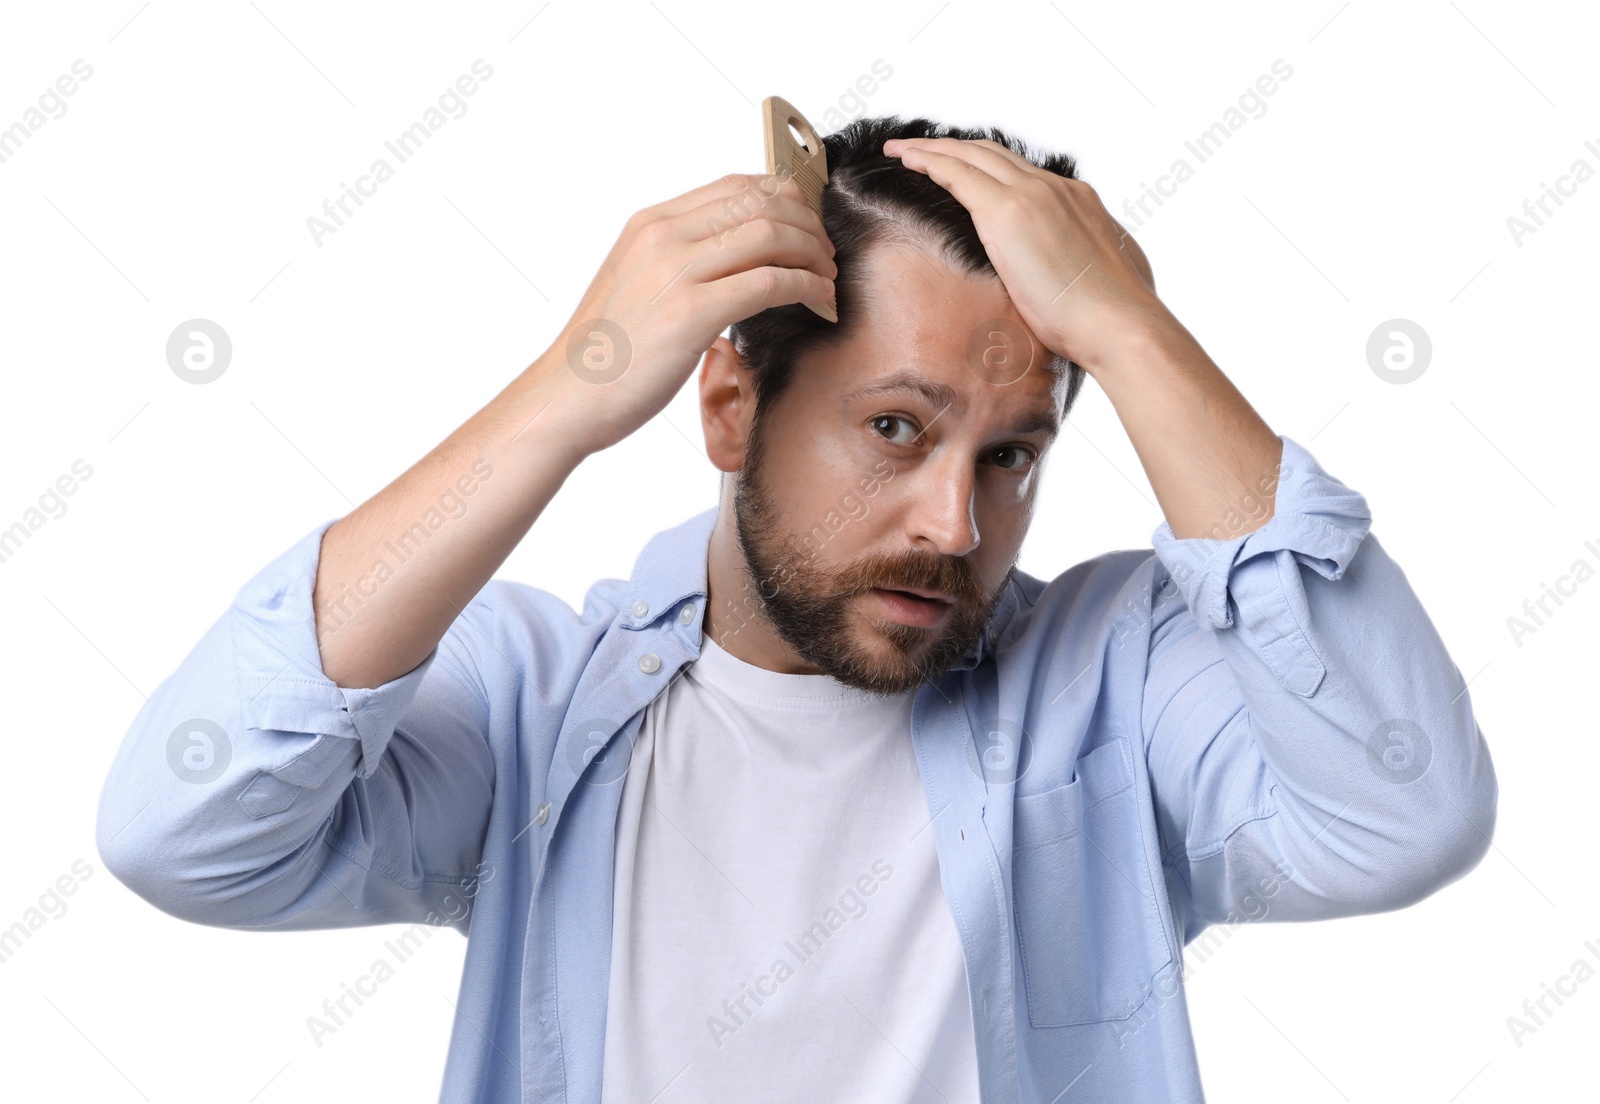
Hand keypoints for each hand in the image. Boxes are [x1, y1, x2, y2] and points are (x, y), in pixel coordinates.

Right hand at [536, 172, 836, 455]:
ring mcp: (676, 271)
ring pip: (771, 234)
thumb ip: (679, 262)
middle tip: (826, 251)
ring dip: (812, 253)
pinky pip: (769, 282)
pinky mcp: (691, 313)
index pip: (734, 185)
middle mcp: (662, 236)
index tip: (807, 222)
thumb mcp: (637, 285)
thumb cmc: (604, 354)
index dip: (784, 196)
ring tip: (827, 277)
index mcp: (649, 224)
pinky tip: (818, 301)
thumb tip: (733, 259)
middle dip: (807, 223)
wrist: (567, 397)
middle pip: (760, 201)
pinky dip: (806, 287)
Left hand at [882, 136, 1163, 373]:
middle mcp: (1056, 189)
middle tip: (922, 150)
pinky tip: (906, 160)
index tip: (966, 173)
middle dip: (956, 149)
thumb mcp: (1102, 283)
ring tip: (902, 149)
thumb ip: (1082, 270)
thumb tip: (1076, 284)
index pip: (1024, 176)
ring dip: (933, 149)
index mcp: (1079, 203)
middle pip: (994, 155)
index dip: (990, 170)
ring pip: (972, 155)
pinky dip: (929, 161)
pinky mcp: (1007, 212)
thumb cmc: (1114, 322)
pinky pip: (957, 174)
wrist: (1121, 326)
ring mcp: (1033, 195)